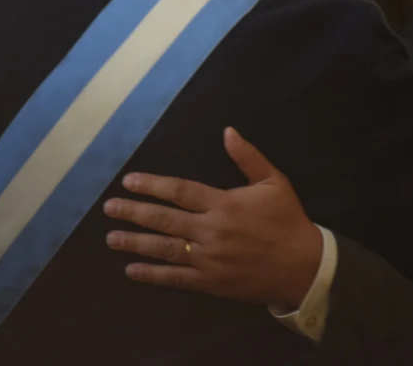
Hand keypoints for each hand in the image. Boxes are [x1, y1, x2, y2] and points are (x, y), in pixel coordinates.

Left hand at [103, 127, 322, 308]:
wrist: (303, 267)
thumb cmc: (287, 220)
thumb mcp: (274, 181)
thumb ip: (248, 157)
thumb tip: (227, 131)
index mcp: (223, 203)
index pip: (179, 191)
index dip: (152, 185)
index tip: (129, 181)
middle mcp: (210, 230)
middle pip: (164, 219)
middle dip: (134, 212)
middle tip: (109, 208)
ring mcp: (208, 258)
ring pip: (164, 248)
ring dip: (135, 242)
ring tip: (111, 238)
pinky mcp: (210, 282)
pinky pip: (175, 278)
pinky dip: (152, 275)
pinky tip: (132, 271)